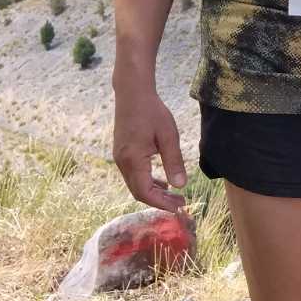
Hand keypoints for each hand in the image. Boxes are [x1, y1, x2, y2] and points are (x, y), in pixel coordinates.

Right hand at [112, 87, 188, 212]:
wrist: (132, 94)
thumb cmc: (152, 112)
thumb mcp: (169, 136)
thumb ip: (174, 161)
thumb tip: (180, 185)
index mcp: (133, 159)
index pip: (144, 192)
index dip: (161, 203)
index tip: (178, 207)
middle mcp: (122, 162)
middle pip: (138, 192)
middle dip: (159, 201)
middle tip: (180, 203)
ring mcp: (120, 158)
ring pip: (135, 185)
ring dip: (154, 192)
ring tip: (174, 195)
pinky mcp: (122, 153)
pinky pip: (133, 175)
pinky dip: (147, 182)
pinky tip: (162, 182)